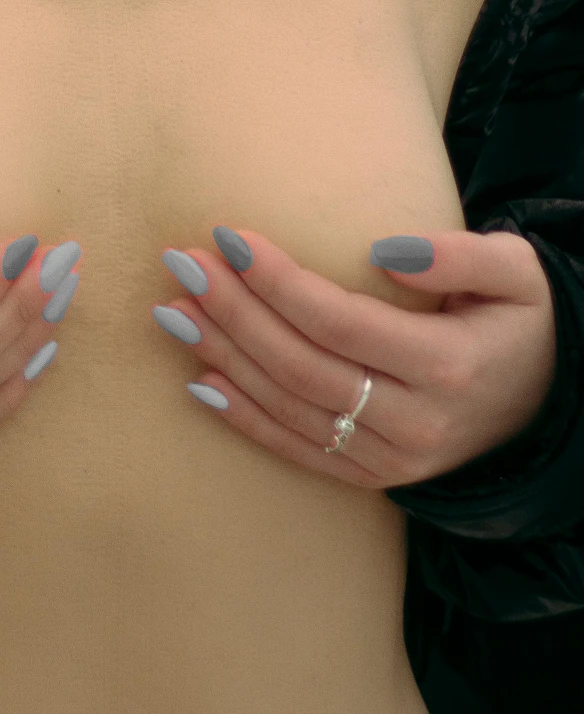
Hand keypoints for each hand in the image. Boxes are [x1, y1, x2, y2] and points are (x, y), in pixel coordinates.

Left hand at [155, 226, 557, 487]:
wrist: (542, 407)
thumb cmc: (518, 324)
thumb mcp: (517, 275)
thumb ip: (460, 256)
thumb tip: (385, 250)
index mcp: (448, 366)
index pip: (342, 323)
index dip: (279, 282)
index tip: (228, 236)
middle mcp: (416, 422)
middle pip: (303, 365)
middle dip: (234, 312)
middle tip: (181, 264)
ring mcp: (392, 459)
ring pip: (291, 408)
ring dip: (224, 357)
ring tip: (171, 310)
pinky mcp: (373, 477)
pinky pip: (299, 451)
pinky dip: (244, 418)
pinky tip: (198, 381)